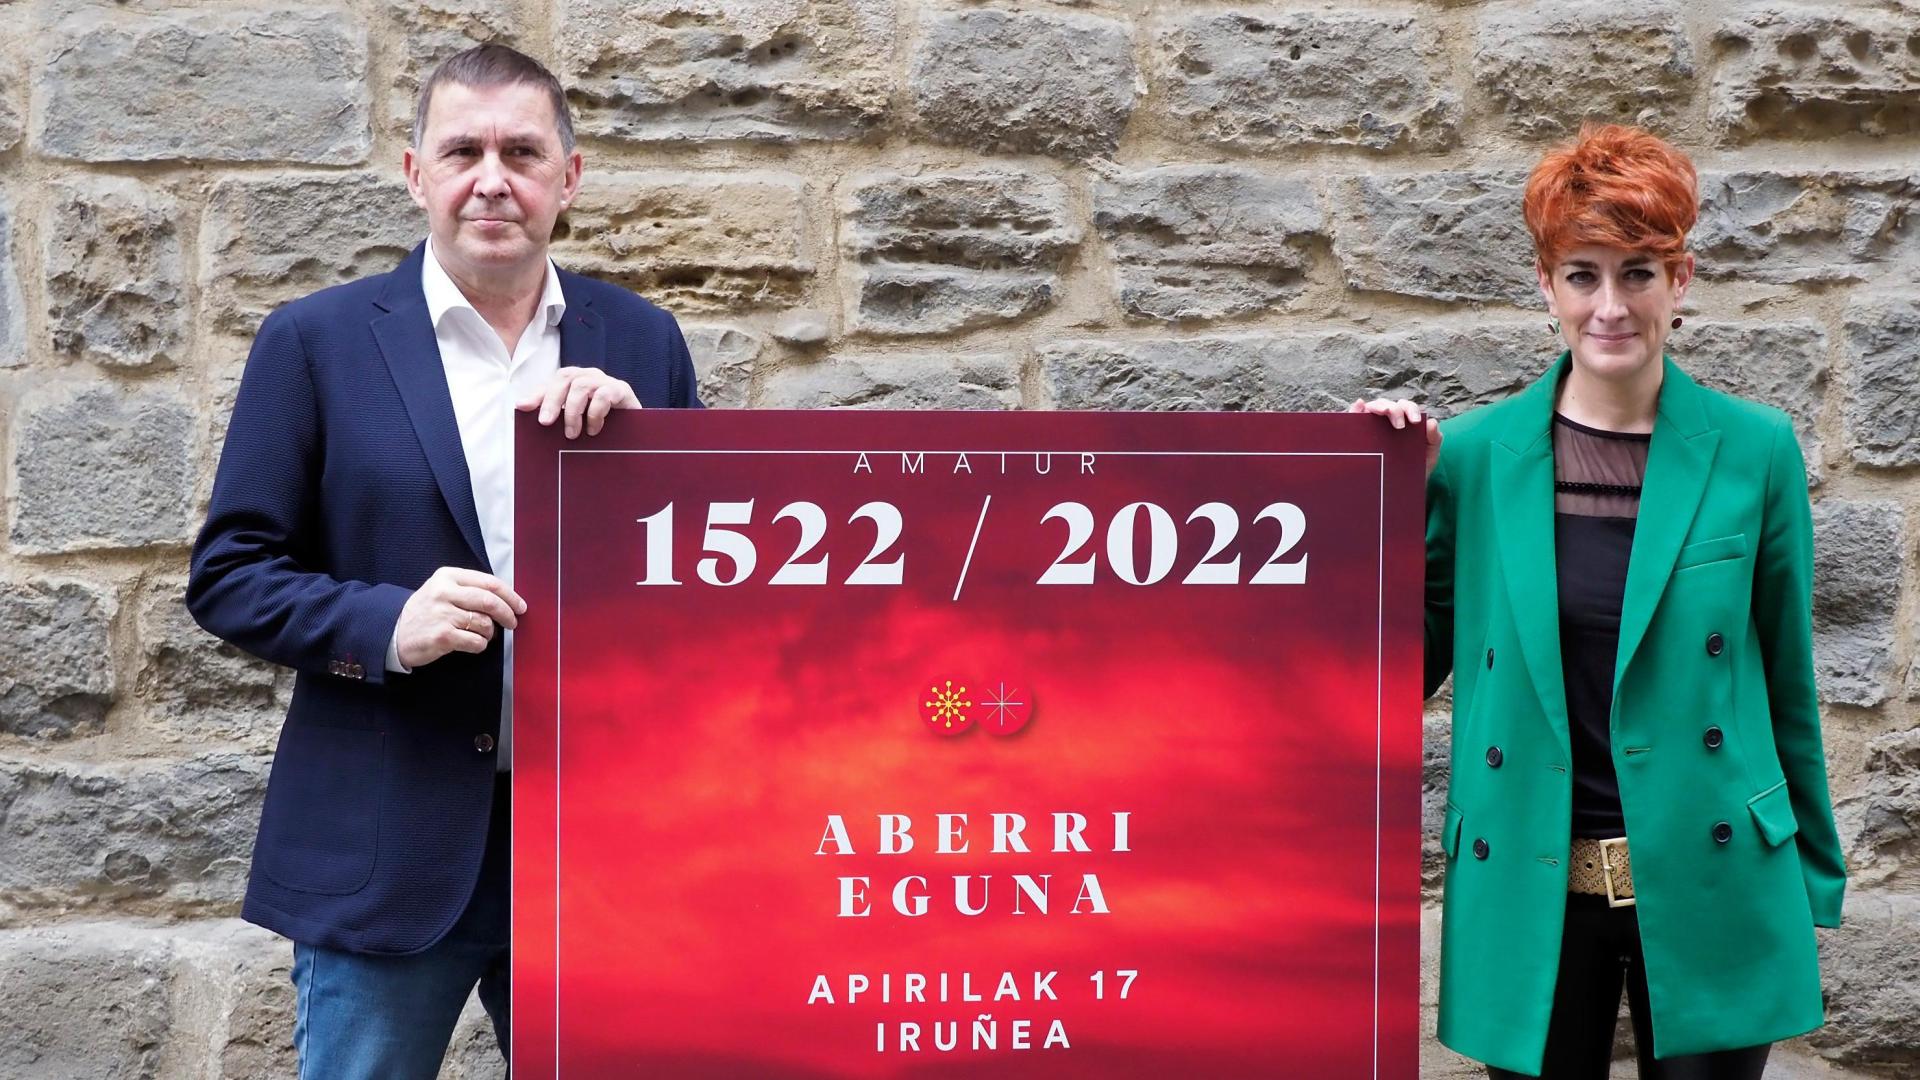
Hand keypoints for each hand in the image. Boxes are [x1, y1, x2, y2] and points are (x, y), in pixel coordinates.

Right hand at [394, 567, 526, 668]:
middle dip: (507, 614)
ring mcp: (442, 614)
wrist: (394, 632)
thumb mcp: (442, 590)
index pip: (489, 583)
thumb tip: (506, 599)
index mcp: (448, 576)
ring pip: (484, 623)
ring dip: (489, 633)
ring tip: (481, 634)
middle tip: (512, 622)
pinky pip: (476, 641)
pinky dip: (480, 645)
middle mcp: (444, 592)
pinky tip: (471, 644)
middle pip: (490, 601)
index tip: (520, 606)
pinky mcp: (442, 636)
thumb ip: (470, 589)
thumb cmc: (426, 611)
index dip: (510, 596)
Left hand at [516, 366, 639, 438]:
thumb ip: (552, 412)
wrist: (633, 434)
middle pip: (565, 377)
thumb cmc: (599, 427)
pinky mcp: (622, 390)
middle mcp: (589, 377)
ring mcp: (606, 381)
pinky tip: (593, 429)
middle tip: (546, 423)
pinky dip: (595, 414)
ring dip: (573, 412)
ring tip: (572, 434)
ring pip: (581, 386)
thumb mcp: (573, 421)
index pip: (553, 381)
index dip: (538, 394)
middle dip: (552, 400)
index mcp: (574, 381)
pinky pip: (604, 395)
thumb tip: (520, 405)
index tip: (523, 408)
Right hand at [1349, 397, 1441, 479]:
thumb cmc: (1416, 468)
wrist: (1403, 489)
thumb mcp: (1430, 454)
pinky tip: (1359, 405)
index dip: (1410, 409)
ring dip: (1378, 406)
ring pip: (1373, 407)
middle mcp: (1388, 421)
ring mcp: (1373, 428)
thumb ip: (1435, 438)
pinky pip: (1355, 419)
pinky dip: (1355, 409)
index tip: (1415, 421)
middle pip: (1388, 404)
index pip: (1405, 407)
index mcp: (1405, 421)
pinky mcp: (1360, 436)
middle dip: (1394, 410)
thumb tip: (1431, 422)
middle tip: (1399, 426)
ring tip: (1383, 412)